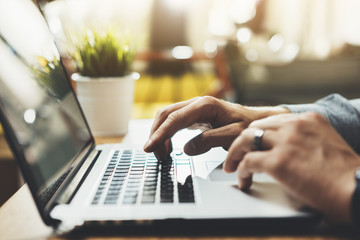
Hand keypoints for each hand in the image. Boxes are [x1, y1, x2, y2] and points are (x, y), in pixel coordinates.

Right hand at [143, 96, 288, 158]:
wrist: (256, 121)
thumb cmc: (248, 127)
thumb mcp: (233, 135)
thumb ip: (210, 141)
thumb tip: (187, 148)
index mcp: (205, 106)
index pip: (175, 119)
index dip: (160, 134)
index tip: (149, 148)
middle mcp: (197, 103)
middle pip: (166, 114)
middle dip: (156, 133)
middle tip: (152, 154)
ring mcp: (195, 108)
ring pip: (168, 117)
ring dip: (160, 134)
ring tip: (161, 154)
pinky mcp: (195, 115)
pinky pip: (175, 122)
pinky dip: (167, 134)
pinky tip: (168, 147)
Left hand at [224, 112, 359, 222]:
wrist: (357, 188)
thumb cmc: (344, 174)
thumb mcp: (325, 142)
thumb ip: (305, 138)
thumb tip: (284, 148)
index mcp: (307, 119)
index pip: (271, 120)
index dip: (257, 133)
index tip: (250, 143)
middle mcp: (295, 126)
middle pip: (254, 127)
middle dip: (242, 142)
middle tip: (236, 154)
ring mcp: (286, 142)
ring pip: (245, 139)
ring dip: (234, 154)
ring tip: (231, 166)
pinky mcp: (278, 161)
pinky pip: (247, 162)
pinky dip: (240, 171)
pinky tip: (243, 180)